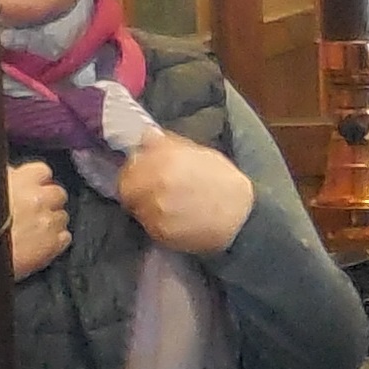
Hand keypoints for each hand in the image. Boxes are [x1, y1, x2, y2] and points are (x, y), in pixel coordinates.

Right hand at [6, 160, 71, 278]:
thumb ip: (3, 178)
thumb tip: (12, 173)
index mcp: (21, 180)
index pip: (42, 171)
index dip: (37, 181)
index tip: (31, 189)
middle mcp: (37, 199)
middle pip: (58, 193)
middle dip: (48, 202)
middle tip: (33, 213)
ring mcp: (48, 222)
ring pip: (62, 216)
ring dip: (51, 222)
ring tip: (33, 231)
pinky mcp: (53, 246)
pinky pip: (65, 237)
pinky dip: (55, 241)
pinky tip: (39, 245)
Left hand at [116, 127, 257, 256]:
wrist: (242, 215)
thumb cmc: (222, 180)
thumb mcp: (197, 151)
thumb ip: (167, 143)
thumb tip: (145, 135)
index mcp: (164, 158)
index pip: (130, 165)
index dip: (136, 169)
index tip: (143, 173)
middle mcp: (156, 183)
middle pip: (127, 189)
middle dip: (135, 190)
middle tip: (149, 192)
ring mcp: (156, 210)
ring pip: (135, 209)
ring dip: (144, 207)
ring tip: (165, 207)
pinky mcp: (160, 233)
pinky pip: (147, 226)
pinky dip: (155, 223)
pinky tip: (173, 220)